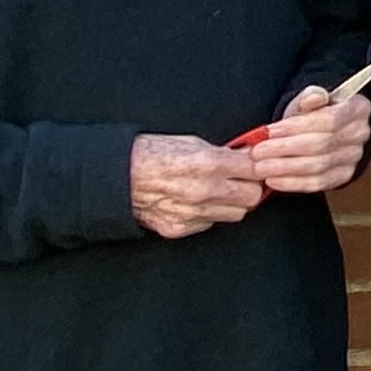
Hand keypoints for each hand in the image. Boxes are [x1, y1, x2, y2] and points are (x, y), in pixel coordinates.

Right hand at [130, 134, 264, 239]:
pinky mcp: (180, 228)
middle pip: (252, 197)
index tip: (253, 166)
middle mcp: (204, 190)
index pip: (255, 170)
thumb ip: (222, 152)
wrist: (114, 177)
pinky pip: (210, 223)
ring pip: (235, 214)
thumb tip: (247, 155)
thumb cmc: (149, 154)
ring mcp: (192, 212)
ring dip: (232, 203)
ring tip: (218, 191)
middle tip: (240, 180)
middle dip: (249, 187)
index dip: (256, 167)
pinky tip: (196, 202)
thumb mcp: (189, 141)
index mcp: (208, 163)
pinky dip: (210, 214)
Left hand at [247, 87, 370, 196]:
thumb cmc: (314, 112)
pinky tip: (274, 180)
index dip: (296, 127)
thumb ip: (309, 97)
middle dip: (284, 149)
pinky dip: (293, 183)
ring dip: (285, 168)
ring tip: (260, 167)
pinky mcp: (343, 176)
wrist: (323, 129)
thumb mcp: (309, 99)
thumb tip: (313, 97)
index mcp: (357, 108)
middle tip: (257, 152)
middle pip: (321, 145)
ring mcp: (354, 157)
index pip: (328, 120)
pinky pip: (318, 184)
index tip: (269, 131)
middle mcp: (360, 134)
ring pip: (318, 166)